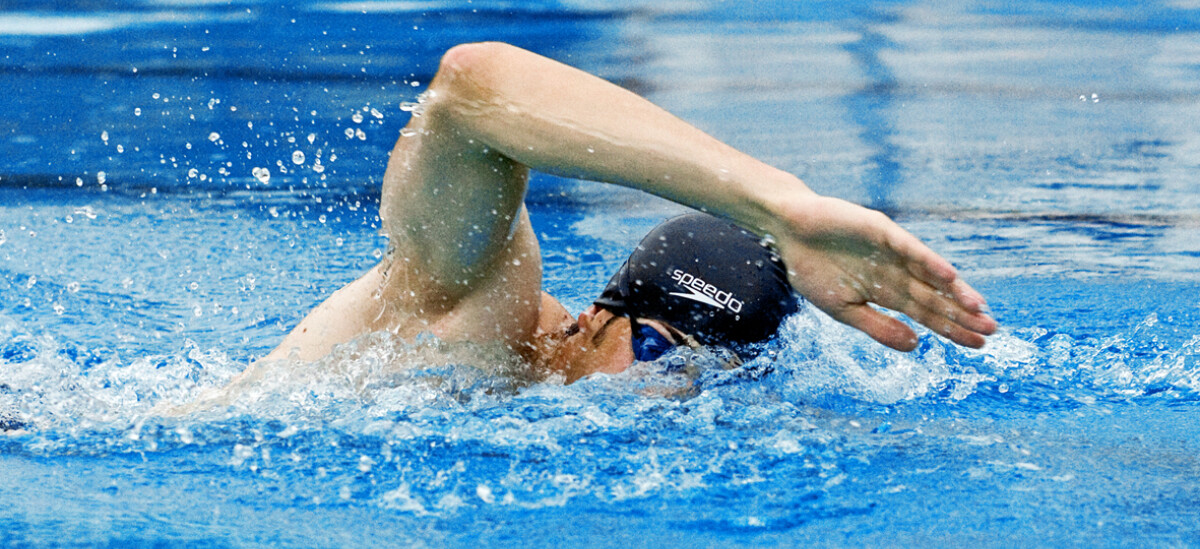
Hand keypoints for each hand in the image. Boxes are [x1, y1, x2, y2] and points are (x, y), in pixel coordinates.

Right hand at [769, 195, 996, 350]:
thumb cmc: (812, 269)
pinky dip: (930, 262)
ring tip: (979, 308)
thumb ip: (878, 326)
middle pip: (936, 297)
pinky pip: (911, 249)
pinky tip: (948, 277)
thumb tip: (915, 346)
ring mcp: (892, 252)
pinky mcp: (883, 231)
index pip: (927, 314)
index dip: (952, 329)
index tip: (978, 345)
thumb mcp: (843, 309)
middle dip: (962, 314)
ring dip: (955, 290)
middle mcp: (896, 273)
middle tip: (992, 331)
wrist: (788, 232)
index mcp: (887, 293)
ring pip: (931, 274)